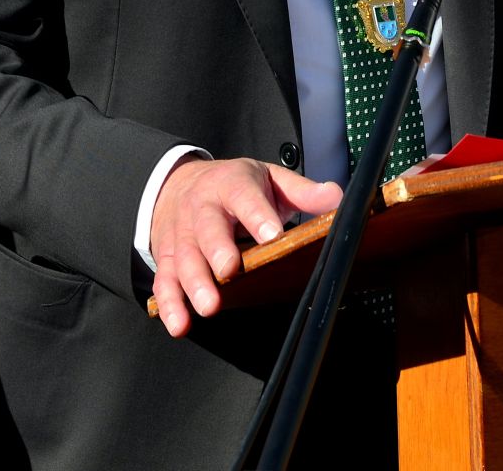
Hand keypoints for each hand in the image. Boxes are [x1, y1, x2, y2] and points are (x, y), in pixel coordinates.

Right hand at [149, 157, 341, 338]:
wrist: (178, 183)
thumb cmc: (233, 186)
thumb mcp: (268, 179)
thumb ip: (302, 191)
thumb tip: (337, 199)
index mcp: (231, 185)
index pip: (245, 197)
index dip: (257, 215)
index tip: (272, 235)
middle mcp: (202, 208)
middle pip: (208, 228)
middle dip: (217, 250)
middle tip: (229, 271)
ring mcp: (181, 234)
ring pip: (184, 258)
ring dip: (194, 283)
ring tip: (209, 307)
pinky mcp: (166, 257)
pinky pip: (165, 281)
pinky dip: (170, 304)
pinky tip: (179, 324)